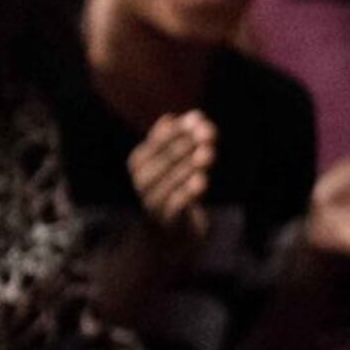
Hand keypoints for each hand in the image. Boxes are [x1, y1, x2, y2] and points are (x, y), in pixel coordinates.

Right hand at [128, 109, 215, 239]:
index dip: (180, 129)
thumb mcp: (173, 162)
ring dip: (193, 165)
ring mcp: (152, 199)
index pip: (158, 141)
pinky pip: (177, 202)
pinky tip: (202, 181)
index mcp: (139, 161)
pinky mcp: (166, 218)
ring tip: (209, 154)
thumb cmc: (174, 189)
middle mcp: (141, 180)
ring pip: (172, 178)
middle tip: (210, 134)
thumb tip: (180, 115)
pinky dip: (189, 191)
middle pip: (166, 157)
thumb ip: (177, 140)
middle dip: (190, 143)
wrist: (170, 233)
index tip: (201, 119)